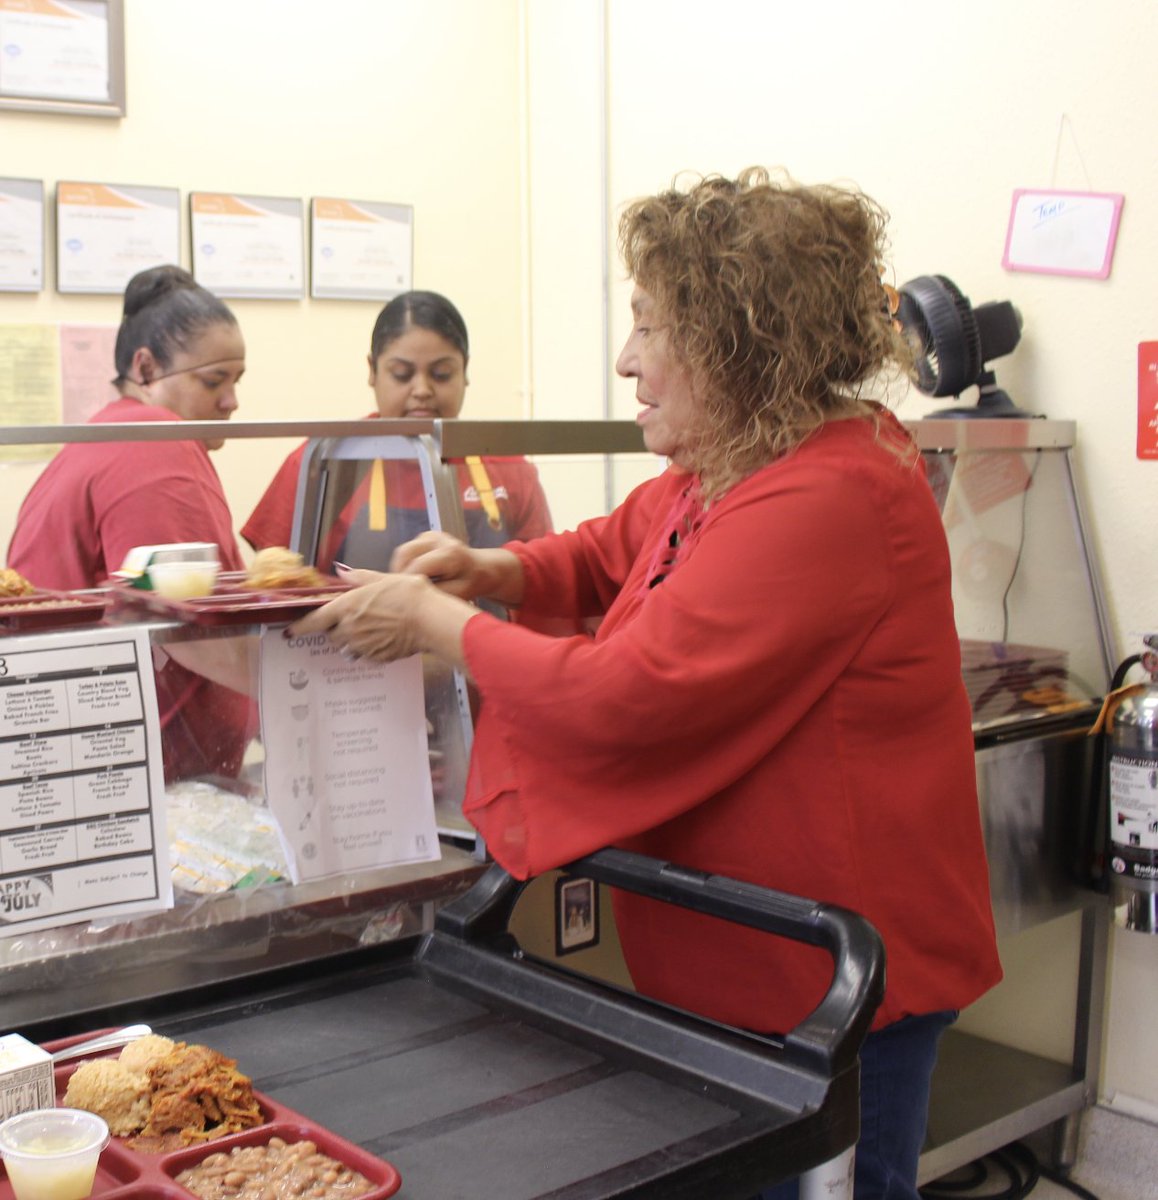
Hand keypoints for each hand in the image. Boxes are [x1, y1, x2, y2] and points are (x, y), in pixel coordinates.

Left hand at [288, 568, 476, 670]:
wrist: (429, 620)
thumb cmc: (408, 595)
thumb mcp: (383, 578)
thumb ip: (359, 578)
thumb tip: (342, 573)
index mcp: (346, 607)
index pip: (314, 621)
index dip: (300, 626)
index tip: (291, 630)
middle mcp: (349, 629)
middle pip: (331, 634)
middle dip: (336, 628)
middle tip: (352, 618)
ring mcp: (362, 646)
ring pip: (347, 646)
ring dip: (351, 639)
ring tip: (370, 628)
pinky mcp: (376, 657)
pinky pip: (365, 654)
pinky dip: (368, 647)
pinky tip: (383, 637)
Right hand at [391, 531, 525, 607]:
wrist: (483, 568)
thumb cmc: (471, 584)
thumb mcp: (458, 594)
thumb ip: (435, 593)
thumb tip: (410, 596)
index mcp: (450, 553)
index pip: (418, 567)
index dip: (407, 583)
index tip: (402, 599)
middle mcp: (439, 539)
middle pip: (405, 553)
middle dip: (399, 574)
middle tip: (399, 593)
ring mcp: (431, 535)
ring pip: (402, 551)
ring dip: (400, 569)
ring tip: (406, 586)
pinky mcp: (425, 536)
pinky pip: (407, 551)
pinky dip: (405, 565)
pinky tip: (413, 578)